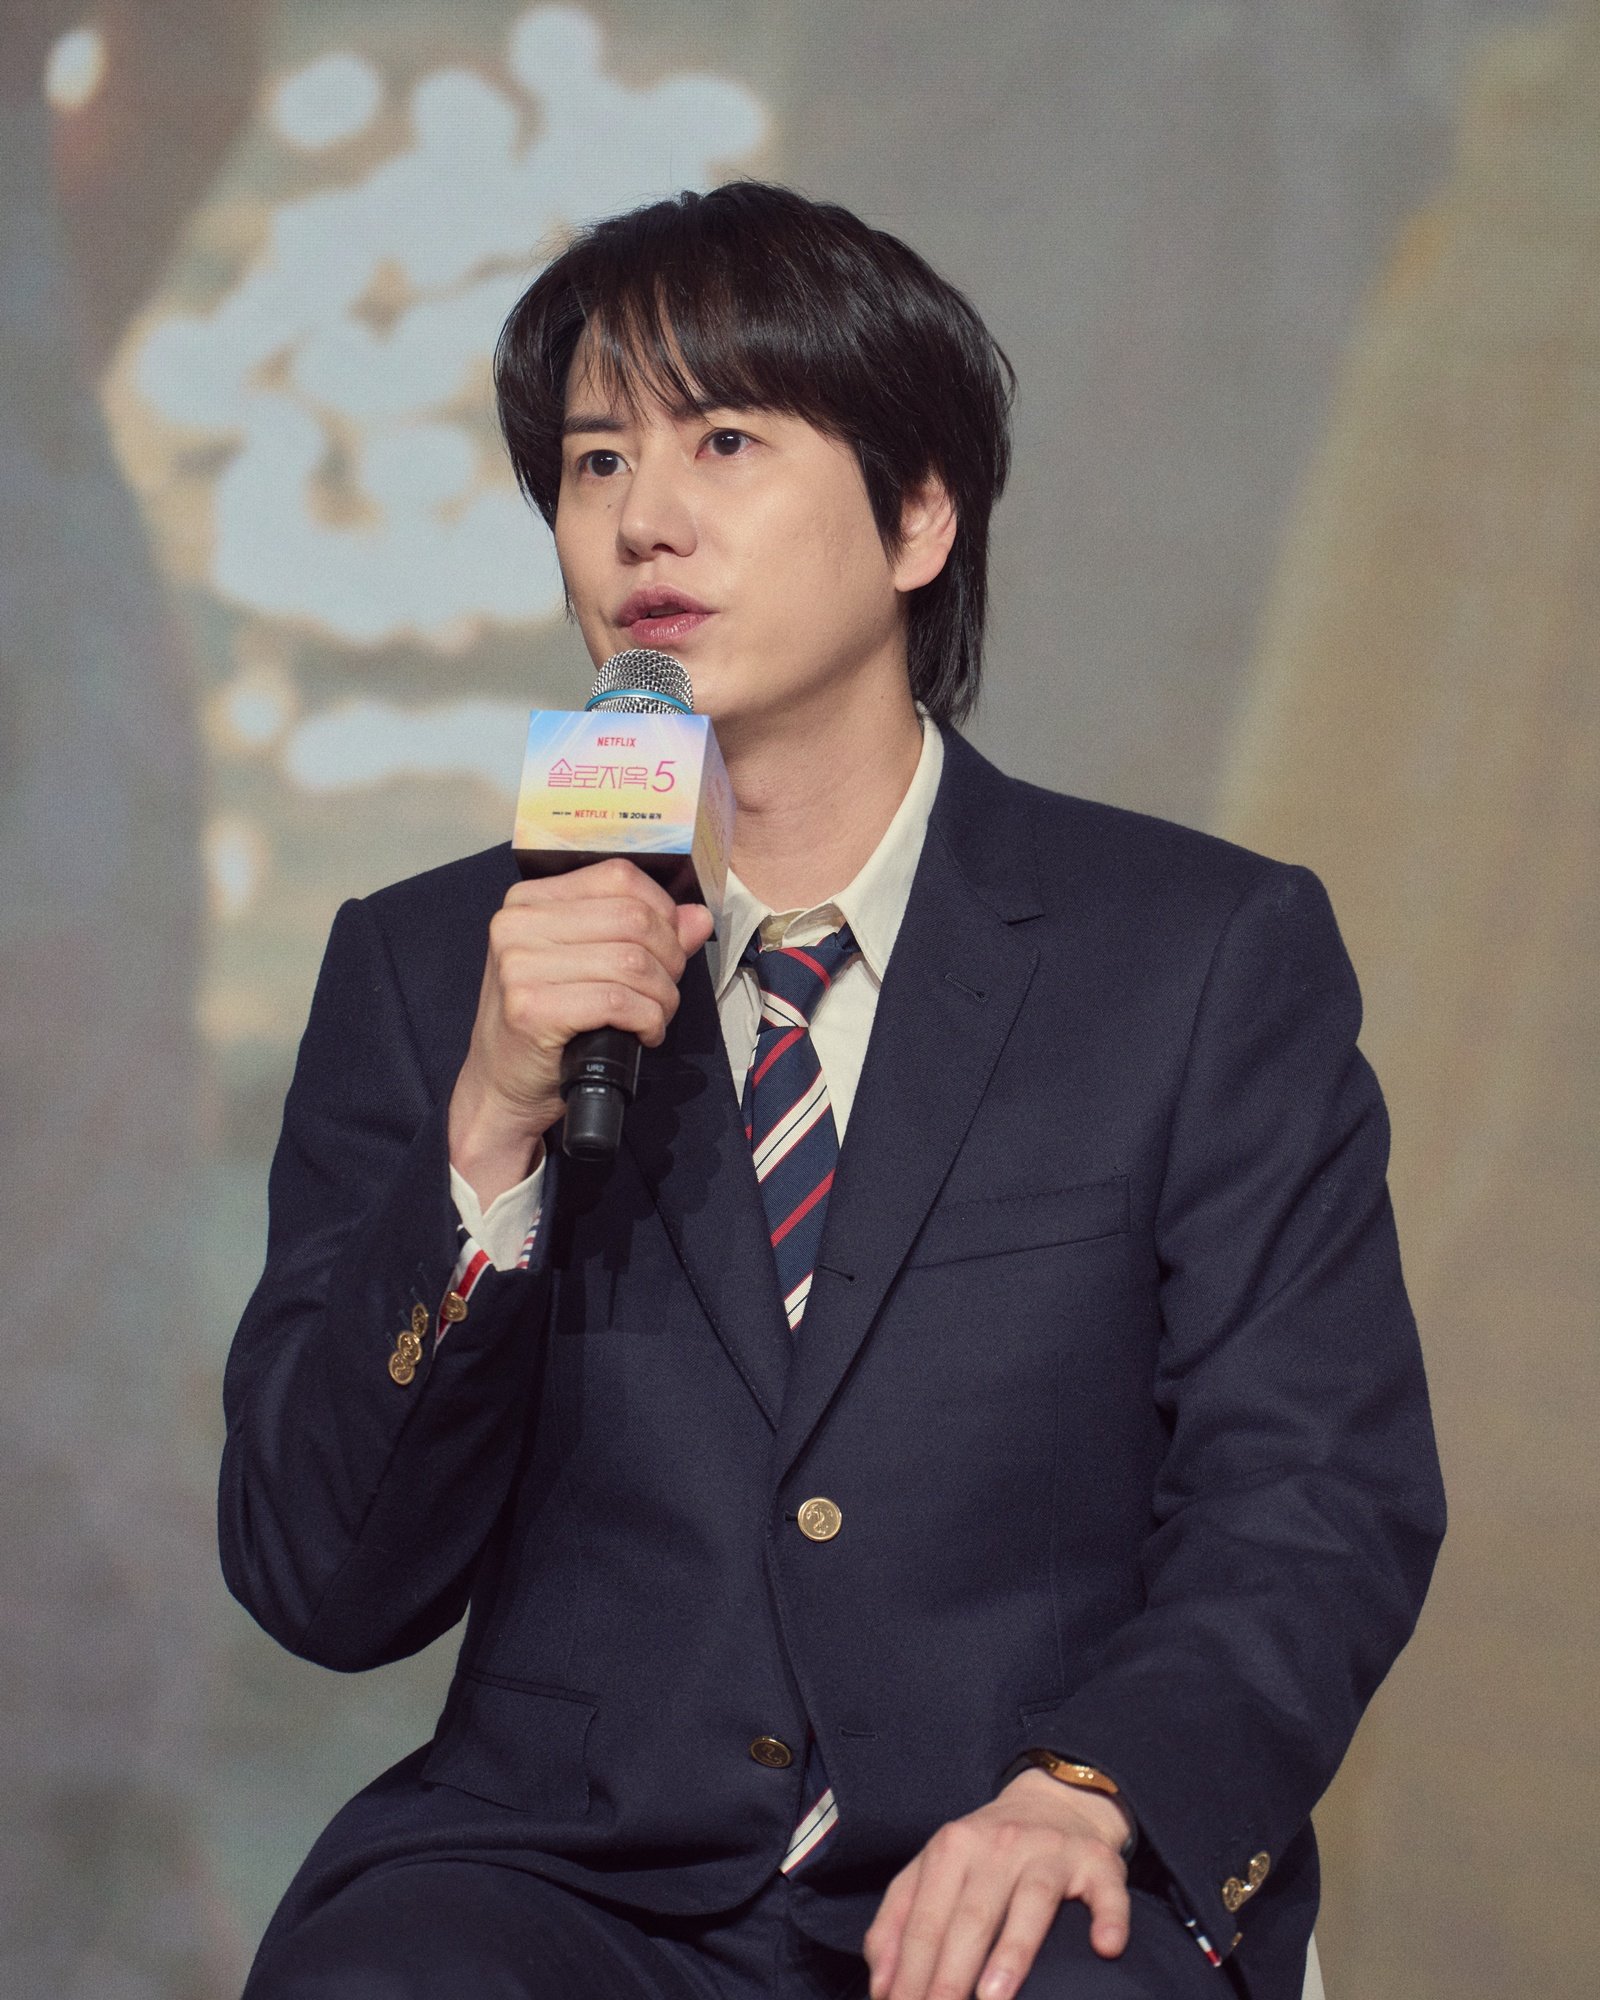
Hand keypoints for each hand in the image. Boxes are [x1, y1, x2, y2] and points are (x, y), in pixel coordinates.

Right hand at [448, 858, 714, 1204]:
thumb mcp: (591, 966)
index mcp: (529, 900)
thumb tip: (697, 917)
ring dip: (662, 996)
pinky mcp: (530, 1007)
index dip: (661, 911)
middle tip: (665, 992)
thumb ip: (645, 935)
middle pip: (633, 919)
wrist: (501, 1086)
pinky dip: (648, 1020)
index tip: (669, 948)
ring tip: (655, 1017)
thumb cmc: (547, 1024)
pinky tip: (643, 1034)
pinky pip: (618, 1001)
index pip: (618, 876)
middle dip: (670, 959)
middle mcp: (516, 924)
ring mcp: (518, 965)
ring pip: (631, 961)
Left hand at [862, 1769, 1132, 1999]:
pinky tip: (1106, 1947)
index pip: (925, 1919)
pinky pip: (1107, 1891)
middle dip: (951, 1974)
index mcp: (951, 1849)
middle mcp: (999, 1846)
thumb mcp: (933, 1870)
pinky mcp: (1097, 1863)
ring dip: (1013, 1951)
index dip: (910, 1972)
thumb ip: (898, 1921)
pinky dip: (1109, 1917)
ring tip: (995, 1997)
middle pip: (972, 1916)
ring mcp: (1050, 1852)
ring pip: (1032, 1901)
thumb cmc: (985, 1853)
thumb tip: (881, 1983)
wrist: (1054, 1800)